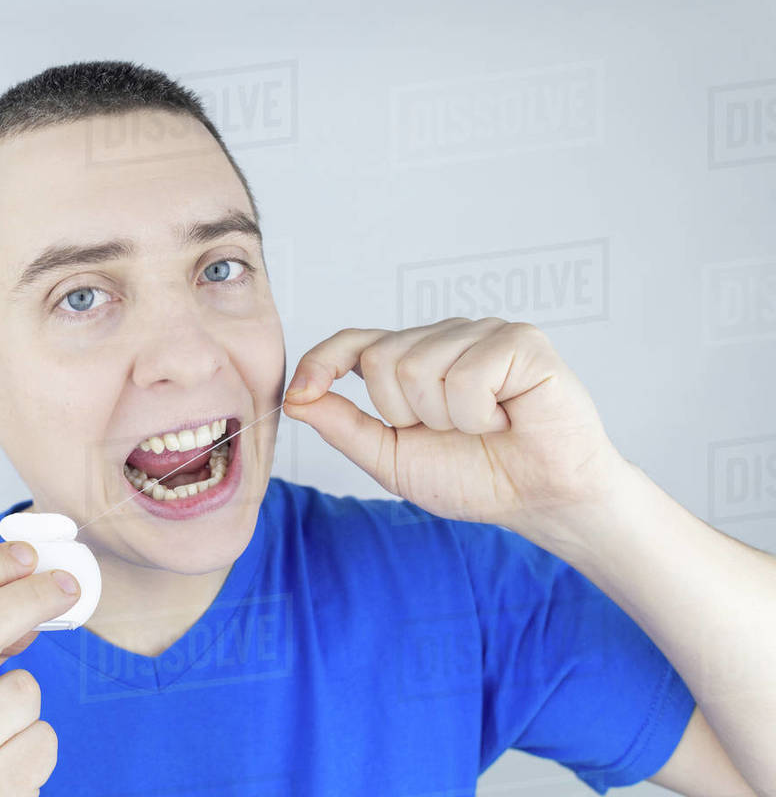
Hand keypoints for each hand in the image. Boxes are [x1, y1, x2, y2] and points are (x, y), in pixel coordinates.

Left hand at [282, 317, 626, 533]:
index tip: (301, 393)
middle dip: (406, 415)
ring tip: (483, 425)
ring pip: (419, 367)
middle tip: (451, 432)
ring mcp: (481, 333)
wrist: (539, 500)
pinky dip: (479, 413)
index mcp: (411, 360)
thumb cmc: (474, 477)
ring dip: (447, 418)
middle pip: (380, 359)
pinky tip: (507, 417)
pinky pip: (466, 375)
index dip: (322, 362)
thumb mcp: (391, 459)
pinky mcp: (520, 341)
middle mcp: (443, 338)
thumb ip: (343, 427)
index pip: (353, 343)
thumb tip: (295, 399)